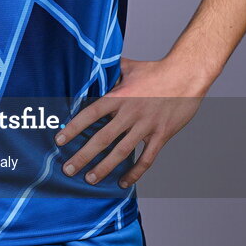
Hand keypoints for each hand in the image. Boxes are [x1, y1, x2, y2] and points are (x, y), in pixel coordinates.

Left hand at [55, 55, 206, 188]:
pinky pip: (146, 159)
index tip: (59, 140)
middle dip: (83, 156)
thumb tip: (93, 63)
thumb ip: (110, 69)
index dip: (74, 128)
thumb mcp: (129, 66)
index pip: (91, 114)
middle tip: (68, 169)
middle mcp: (130, 112)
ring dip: (104, 167)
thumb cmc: (156, 70)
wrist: (187, 75)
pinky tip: (123, 181)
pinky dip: (134, 173)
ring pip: (121, 152)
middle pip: (102, 138)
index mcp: (119, 96)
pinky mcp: (161, 135)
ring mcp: (146, 126)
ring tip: (89, 179)